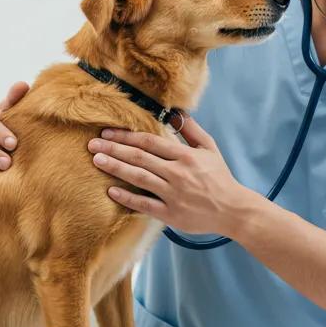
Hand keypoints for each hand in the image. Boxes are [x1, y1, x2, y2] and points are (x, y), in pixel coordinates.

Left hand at [86, 117, 246, 233]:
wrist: (233, 210)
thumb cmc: (219, 177)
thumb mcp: (209, 149)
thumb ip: (191, 130)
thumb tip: (177, 112)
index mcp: (185, 156)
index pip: (150, 142)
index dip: (126, 136)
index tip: (107, 132)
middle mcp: (177, 173)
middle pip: (140, 158)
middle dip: (114, 149)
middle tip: (92, 144)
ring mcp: (173, 195)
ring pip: (139, 178)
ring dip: (116, 168)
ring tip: (97, 160)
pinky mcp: (171, 214)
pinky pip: (145, 205)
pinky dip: (127, 198)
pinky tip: (111, 191)